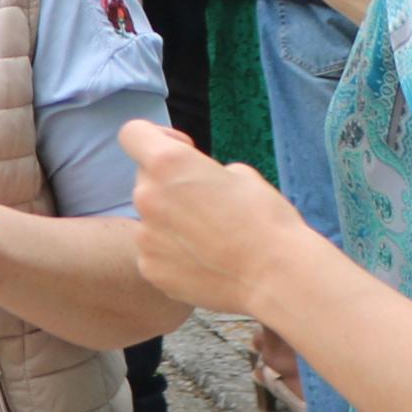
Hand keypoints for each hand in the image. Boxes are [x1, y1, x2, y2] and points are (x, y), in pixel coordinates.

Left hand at [119, 117, 317, 314]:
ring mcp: (144, 236)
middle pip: (146, 179)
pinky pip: (156, 252)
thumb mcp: (242, 176)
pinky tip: (206, 262)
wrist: (278, 278)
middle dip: (170, 185)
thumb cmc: (267, 221)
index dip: (157, 137)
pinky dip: (174, 254)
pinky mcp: (150, 268)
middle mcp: (146, 196)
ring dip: (172, 222)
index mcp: (167, 164)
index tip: (184, 151)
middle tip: (208, 204)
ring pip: (151, 219)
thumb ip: (205, 171)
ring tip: (212, 240)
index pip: (133, 133)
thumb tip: (198, 182)